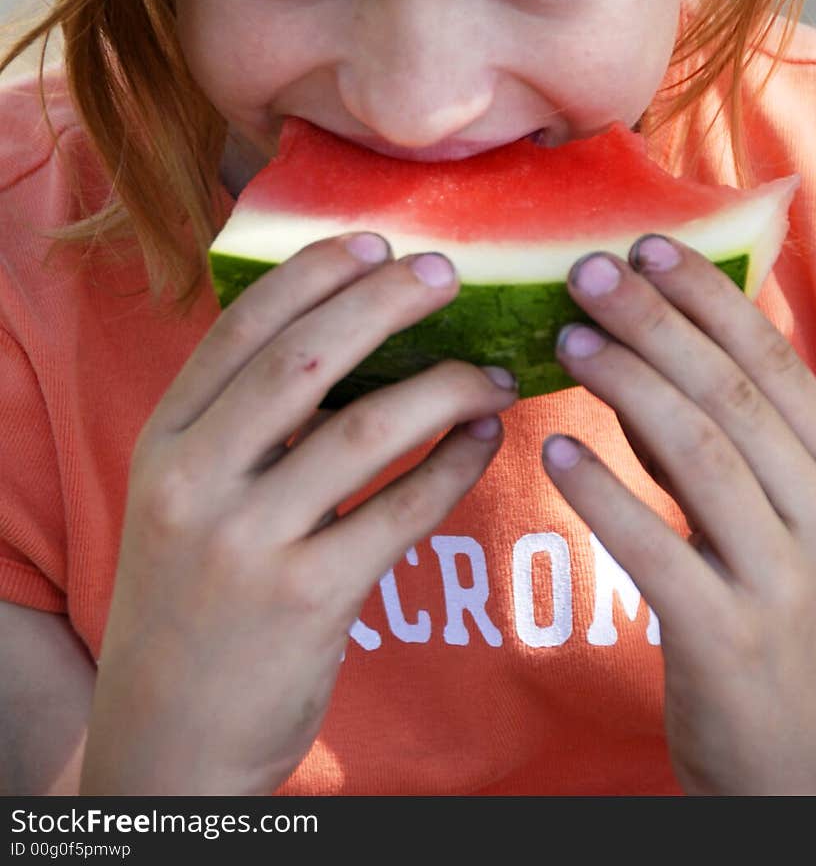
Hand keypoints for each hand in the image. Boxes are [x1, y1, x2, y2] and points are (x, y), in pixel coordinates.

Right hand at [80, 234, 514, 795]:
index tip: (376, 241)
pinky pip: (402, 510)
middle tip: (447, 273)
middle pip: (303, 361)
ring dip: (442, 387)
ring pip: (364, 430)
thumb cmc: (193, 595)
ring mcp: (247, 541)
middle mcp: (194, 480)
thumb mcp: (185, 496)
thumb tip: (348, 333)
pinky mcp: (307, 598)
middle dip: (383, 302)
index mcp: (164, 438)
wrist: (170, 734)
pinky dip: (453, 466)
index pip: (241, 327)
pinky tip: (484, 441)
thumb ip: (241, 422)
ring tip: (491, 372)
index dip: (314, 274)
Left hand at [543, 235, 815, 795]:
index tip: (649, 248)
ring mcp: (789, 584)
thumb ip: (726, 456)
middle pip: (731, 394)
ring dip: (625, 383)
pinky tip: (554, 451)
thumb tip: (646, 365)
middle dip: (654, 320)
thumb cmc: (796, 640)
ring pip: (699, 453)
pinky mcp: (732, 643)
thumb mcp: (788, 536)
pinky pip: (658, 549)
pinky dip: (603, 492)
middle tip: (587, 271)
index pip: (775, 367)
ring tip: (566, 341)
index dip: (708, 299)